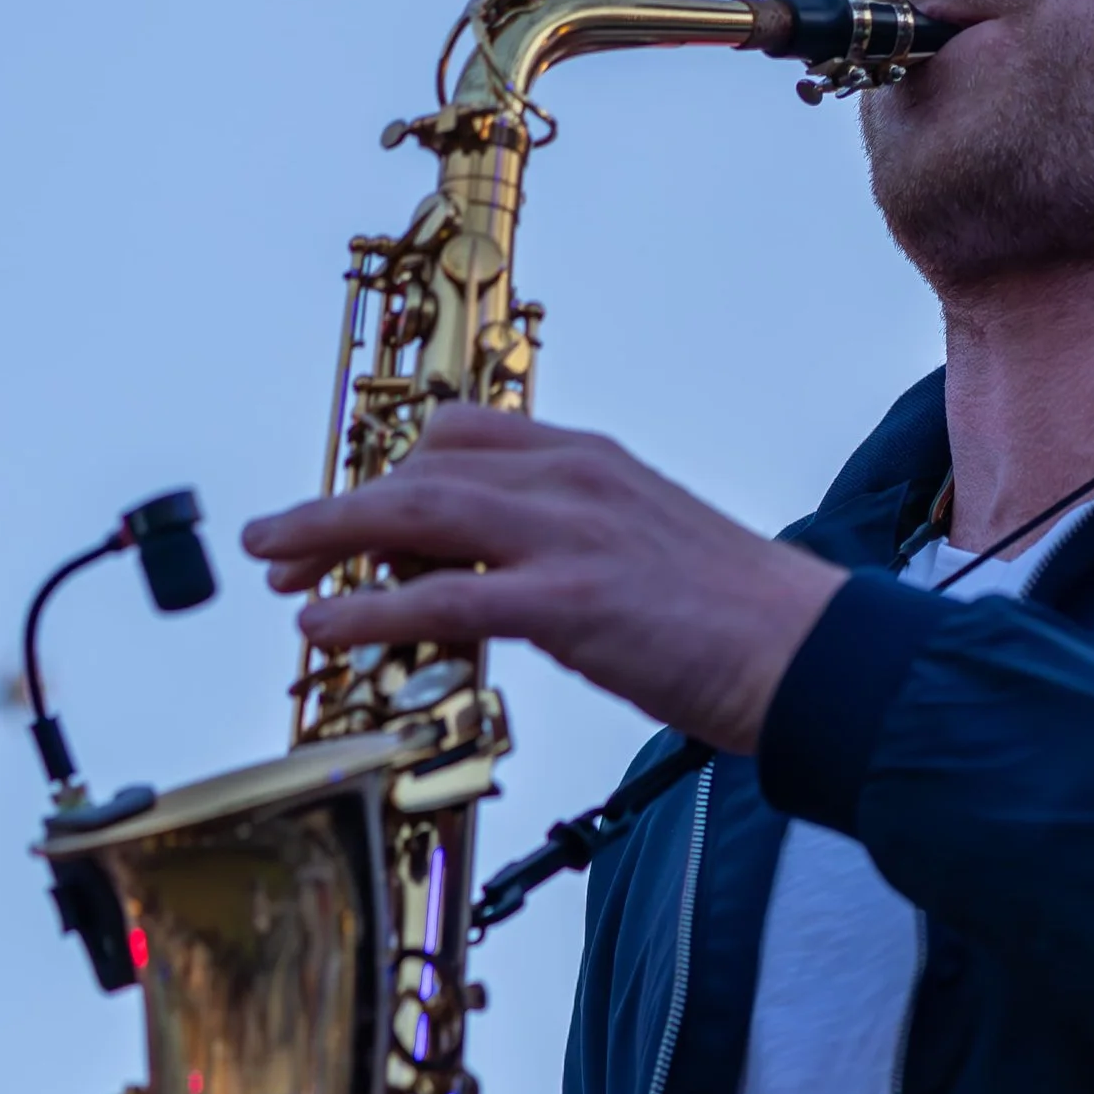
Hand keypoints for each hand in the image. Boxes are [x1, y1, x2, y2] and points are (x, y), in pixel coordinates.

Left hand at [239, 407, 845, 753]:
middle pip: (419, 470)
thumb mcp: (648, 552)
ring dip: (329, 538)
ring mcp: (567, 536)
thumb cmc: (744, 621)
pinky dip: (368, 609)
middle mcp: (571, 480)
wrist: (817, 654)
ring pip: (413, 516)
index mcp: (592, 462)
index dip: (388, 471)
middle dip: (338, 507)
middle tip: (282, 544)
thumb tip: (503, 586)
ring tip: (277, 568)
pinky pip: (439, 597)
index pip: (462, 439)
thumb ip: (573, 549)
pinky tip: (323, 625)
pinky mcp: (566, 601)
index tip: (347, 507)